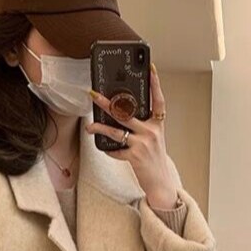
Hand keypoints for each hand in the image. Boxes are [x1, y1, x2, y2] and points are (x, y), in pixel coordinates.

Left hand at [85, 62, 178, 209]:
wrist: (161, 183)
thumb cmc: (155, 159)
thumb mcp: (154, 139)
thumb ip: (142, 126)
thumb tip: (121, 114)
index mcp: (158, 125)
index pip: (158, 100)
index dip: (155, 84)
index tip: (149, 68)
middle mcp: (152, 132)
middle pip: (126, 112)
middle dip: (107, 103)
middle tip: (93, 94)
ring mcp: (143, 144)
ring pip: (116, 130)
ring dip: (99, 127)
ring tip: (90, 126)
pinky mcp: (135, 156)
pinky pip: (116, 149)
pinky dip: (109, 150)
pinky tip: (104, 148)